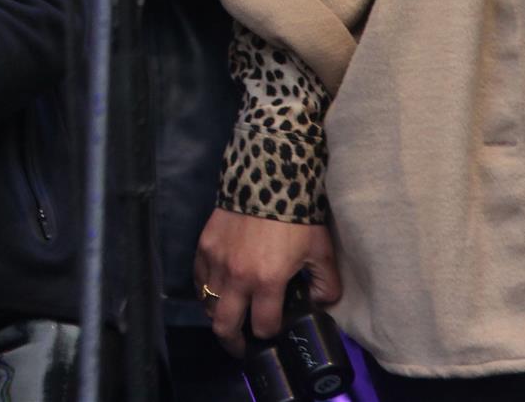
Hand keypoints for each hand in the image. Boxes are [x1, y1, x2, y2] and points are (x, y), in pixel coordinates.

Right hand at [193, 209, 340, 354]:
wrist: (266, 178)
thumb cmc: (296, 217)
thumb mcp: (321, 251)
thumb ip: (325, 284)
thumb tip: (319, 303)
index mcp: (267, 281)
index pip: (263, 325)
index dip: (270, 334)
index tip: (274, 331)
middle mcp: (236, 277)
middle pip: (225, 326)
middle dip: (234, 343)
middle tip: (242, 346)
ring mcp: (216, 261)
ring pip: (208, 304)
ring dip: (219, 316)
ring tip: (230, 317)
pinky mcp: (204, 245)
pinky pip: (199, 279)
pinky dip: (206, 291)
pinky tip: (217, 290)